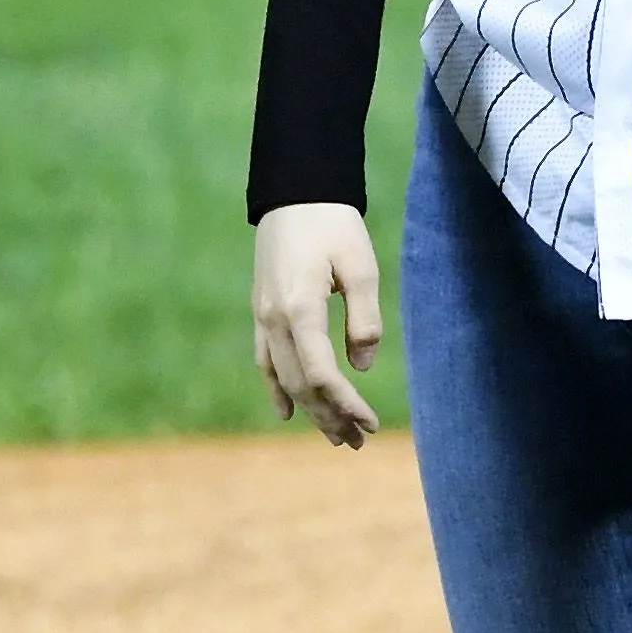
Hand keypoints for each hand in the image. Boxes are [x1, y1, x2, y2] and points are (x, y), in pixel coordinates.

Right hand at [252, 202, 382, 447]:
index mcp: (299, 309)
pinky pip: (265, 361)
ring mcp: (262, 316)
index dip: (345, 404)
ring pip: (281, 378)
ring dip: (309, 410)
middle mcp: (274, 319)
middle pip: (300, 385)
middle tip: (357, 441)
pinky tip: (287, 412)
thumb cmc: (333, 224)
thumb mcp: (359, 264)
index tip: (370, 423)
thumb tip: (363, 366)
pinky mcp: (261, 310)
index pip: (321, 374)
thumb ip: (363, 316)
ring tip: (334, 435)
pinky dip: (276, 389)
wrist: (295, 190)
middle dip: (329, 417)